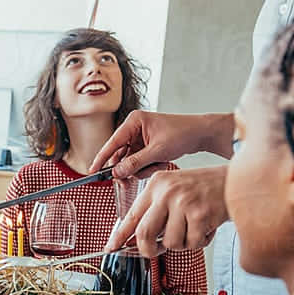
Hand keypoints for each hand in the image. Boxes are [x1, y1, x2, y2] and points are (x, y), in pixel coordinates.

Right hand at [90, 111, 234, 177]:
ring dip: (141, 167)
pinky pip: (138, 161)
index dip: (101, 158)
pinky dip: (147, 166)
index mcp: (134, 121)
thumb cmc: (182, 134)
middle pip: (120, 154)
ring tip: (157, 163)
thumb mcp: (157, 151)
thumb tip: (116, 173)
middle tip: (138, 173)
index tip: (92, 171)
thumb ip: (135, 163)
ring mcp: (139, 137)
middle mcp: (134, 128)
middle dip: (129, 166)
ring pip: (129, 160)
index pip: (112, 143)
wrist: (201, 133)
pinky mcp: (145, 145)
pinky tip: (159, 162)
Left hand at [105, 166, 227, 255]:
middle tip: (154, 251)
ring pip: (170, 242)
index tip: (111, 247)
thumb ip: (156, 210)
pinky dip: (199, 241)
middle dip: (148, 249)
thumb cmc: (204, 189)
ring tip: (192, 228)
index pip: (131, 215)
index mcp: (157, 185)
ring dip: (181, 243)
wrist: (236, 181)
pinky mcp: (200, 215)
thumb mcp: (174, 190)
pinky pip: (191, 243)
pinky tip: (206, 227)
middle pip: (144, 233)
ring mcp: (184, 203)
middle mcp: (167, 192)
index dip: (119, 235)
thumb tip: (137, 238)